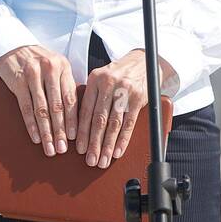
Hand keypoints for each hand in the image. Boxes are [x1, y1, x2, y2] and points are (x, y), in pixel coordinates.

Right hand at [0, 44, 77, 156]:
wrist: (13, 47)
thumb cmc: (39, 61)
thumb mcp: (56, 67)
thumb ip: (66, 85)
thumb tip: (79, 115)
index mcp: (64, 67)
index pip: (71, 98)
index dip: (73, 120)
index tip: (75, 138)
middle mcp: (50, 70)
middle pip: (57, 106)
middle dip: (61, 130)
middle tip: (62, 149)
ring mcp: (33, 75)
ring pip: (42, 109)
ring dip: (46, 132)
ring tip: (50, 148)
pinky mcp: (18, 81)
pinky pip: (26, 107)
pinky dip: (31, 125)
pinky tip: (36, 137)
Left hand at [76, 50, 176, 168]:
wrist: (142, 61)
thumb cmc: (118, 74)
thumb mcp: (101, 78)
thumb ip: (91, 97)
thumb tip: (78, 126)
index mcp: (95, 79)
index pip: (86, 110)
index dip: (82, 132)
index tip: (79, 148)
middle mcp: (108, 83)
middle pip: (99, 119)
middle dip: (94, 143)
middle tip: (90, 160)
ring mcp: (124, 90)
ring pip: (114, 123)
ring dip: (107, 145)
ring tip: (103, 160)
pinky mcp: (138, 97)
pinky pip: (129, 123)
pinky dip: (123, 139)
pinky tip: (117, 151)